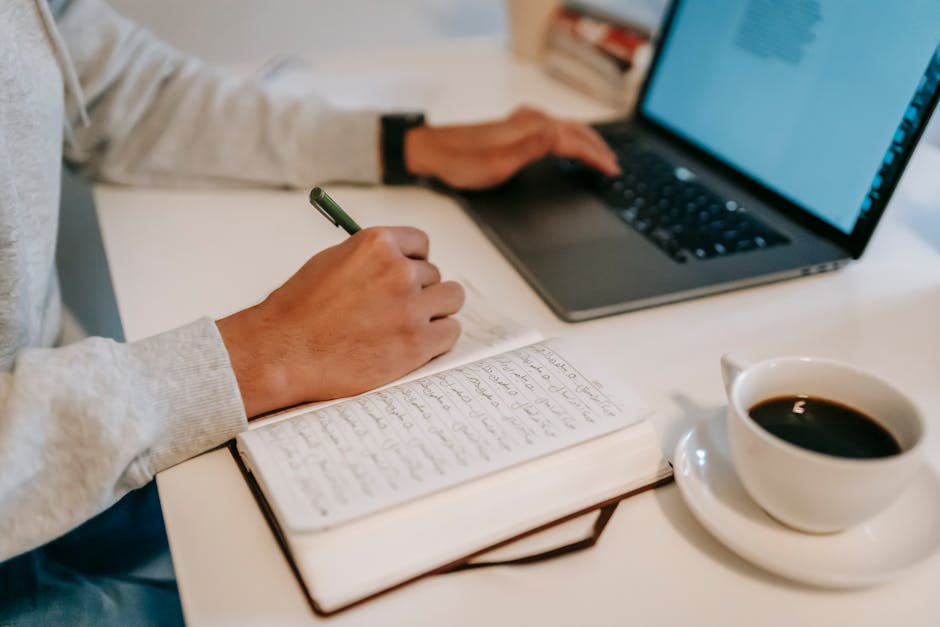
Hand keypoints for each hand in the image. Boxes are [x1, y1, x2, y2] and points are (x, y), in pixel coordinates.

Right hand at [216, 227, 463, 416]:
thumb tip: (399, 260)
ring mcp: (410, 307)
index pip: (420, 244)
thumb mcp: (332, 262)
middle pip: (435, 275)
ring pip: (450, 299)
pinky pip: (451, 332)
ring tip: (407, 326)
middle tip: (395, 311)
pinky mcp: (417, 342)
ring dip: (434, 312)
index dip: (413, 262)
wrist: (283, 352)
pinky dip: (438, 339)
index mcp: (377, 244)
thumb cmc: (299, 311)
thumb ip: (371, 258)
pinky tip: (414, 345)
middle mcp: (398, 271)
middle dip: (419, 292)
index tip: (407, 276)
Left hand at [404, 106, 620, 188]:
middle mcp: (529, 121)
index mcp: (531, 129)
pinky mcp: (514, 127)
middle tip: (613, 164)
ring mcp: (522, 122)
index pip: (575, 141)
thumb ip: (532, 148)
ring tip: (599, 154)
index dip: (596, 156)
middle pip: (575, 131)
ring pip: (566, 127)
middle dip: (597, 147)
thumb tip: (561, 135)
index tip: (612, 170)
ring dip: (585, 140)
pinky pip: (554, 127)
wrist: (433, 151)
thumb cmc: (461, 162)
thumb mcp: (499, 163)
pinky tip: (567, 142)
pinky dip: (569, 136)